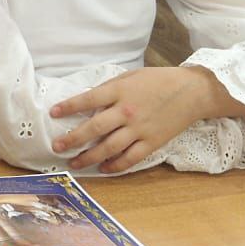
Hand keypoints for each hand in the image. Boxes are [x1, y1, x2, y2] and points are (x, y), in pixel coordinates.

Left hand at [49, 66, 244, 173]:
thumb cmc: (158, 80)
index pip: (88, 99)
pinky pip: (130, 158)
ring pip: (109, 148)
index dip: (69, 107)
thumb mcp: (130, 77)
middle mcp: (127, 111)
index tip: (53, 113)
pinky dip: (115, 165)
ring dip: (89, 157)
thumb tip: (88, 100)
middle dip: (72, 139)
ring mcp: (139, 129)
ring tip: (74, 163)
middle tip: (57, 146)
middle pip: (94, 128)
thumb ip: (109, 89)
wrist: (192, 92)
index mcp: (119, 91)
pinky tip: (103, 168)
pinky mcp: (152, 142)